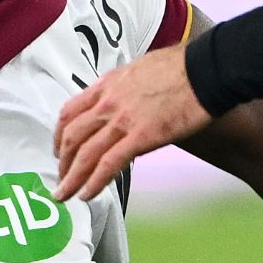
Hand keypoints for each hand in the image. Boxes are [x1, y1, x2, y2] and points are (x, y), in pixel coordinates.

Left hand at [54, 46, 213, 200]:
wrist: (204, 71)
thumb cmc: (180, 67)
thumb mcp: (139, 70)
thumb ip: (123, 89)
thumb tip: (123, 102)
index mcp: (107, 85)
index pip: (69, 112)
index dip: (59, 135)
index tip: (58, 149)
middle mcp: (108, 103)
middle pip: (72, 136)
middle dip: (62, 162)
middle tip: (60, 179)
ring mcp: (122, 120)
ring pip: (85, 154)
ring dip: (71, 178)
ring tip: (65, 195)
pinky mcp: (141, 137)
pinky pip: (109, 164)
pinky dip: (95, 182)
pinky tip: (88, 194)